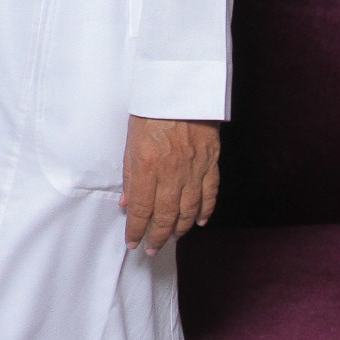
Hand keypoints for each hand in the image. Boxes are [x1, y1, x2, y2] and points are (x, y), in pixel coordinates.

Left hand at [120, 117, 218, 255]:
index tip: (133, 243)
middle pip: (165, 216)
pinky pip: (210, 194)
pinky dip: (206, 211)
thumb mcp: (131, 142)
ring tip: (171, 238)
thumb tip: (128, 204)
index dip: (137, 231)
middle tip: (152, 250)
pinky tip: (200, 222)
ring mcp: (194, 170)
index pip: (142, 210)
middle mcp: (172, 174)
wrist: (181, 89)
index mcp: (148, 167)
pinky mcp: (211, 163)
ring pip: (189, 210)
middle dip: (157, 237)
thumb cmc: (151, 111)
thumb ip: (131, 176)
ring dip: (180, 229)